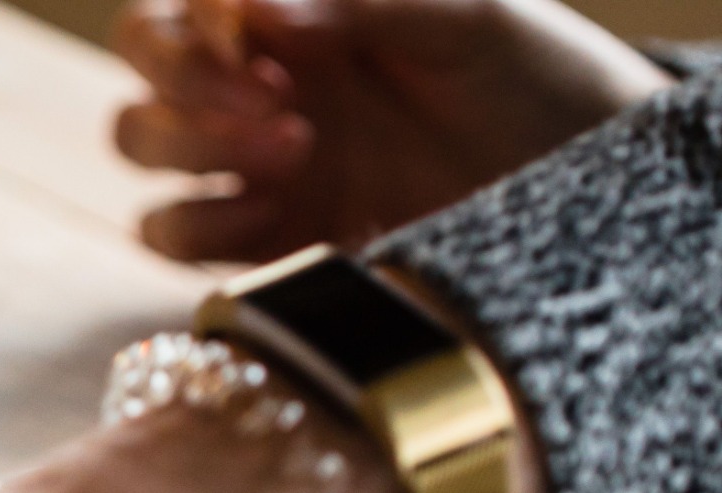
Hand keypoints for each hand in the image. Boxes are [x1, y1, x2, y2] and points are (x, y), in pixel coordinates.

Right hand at [114, 0, 669, 261]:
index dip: (193, 26)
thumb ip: (360, 2)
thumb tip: (253, 9)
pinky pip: (174, 233)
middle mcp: (257, 82)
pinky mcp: (261, 239)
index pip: (178, 10)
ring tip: (297, 150)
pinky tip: (277, 214)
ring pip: (141, 149)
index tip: (263, 41)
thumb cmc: (532, 72)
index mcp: (293, 15)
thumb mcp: (468, 15)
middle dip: (184, 87)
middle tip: (275, 103)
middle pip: (141, 75)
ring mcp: (251, 162)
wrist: (581, 184)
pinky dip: (200, 226)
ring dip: (192, 149)